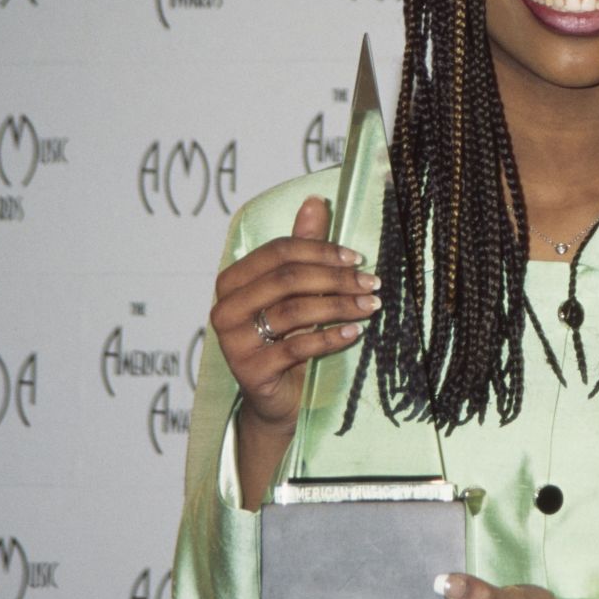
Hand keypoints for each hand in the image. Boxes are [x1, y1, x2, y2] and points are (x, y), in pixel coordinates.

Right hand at [209, 195, 381, 432]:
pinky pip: (296, 347)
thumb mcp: (296, 292)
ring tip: (370, 307)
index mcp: (233, 280)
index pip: (278, 251)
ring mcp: (233, 340)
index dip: (321, 250)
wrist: (276, 397)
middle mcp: (226, 307)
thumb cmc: (286, 338)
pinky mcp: (250, 370)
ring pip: (293, 311)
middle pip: (287, 278)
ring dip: (339, 305)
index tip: (357, 258)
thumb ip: (303, 248)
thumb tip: (314, 201)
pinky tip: (354, 333)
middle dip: (336, 278)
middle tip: (372, 283)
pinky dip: (330, 337)